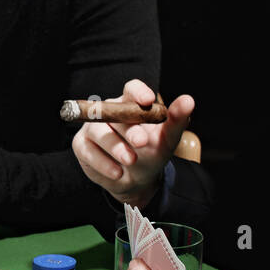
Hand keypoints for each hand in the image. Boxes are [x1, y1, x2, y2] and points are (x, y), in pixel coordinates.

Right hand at [71, 80, 194, 208]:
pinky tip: (117, 172)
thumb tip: (188, 100)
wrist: (135, 180)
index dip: (137, 92)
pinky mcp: (81, 145)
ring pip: (98, 132)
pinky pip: (88, 151)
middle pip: (114, 112)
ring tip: (130, 161)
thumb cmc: (151, 154)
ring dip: (115, 147)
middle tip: (141, 142)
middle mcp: (109, 112)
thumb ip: (176, 121)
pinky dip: (103, 163)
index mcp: (131, 104)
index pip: (131, 89)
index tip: (147, 101)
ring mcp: (93, 128)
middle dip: (128, 128)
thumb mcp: (167, 140)